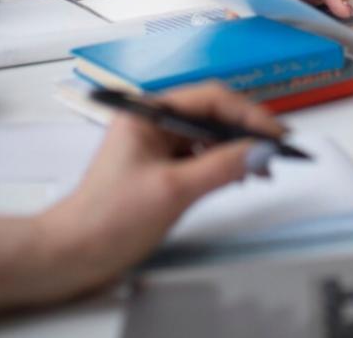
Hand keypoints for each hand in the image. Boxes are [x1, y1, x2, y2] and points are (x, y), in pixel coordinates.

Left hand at [0, 83, 283, 316]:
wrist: (73, 254)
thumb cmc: (110, 217)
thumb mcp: (173, 190)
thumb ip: (221, 167)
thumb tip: (262, 150)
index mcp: (148, 111)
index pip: (211, 98)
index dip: (249, 113)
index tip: (278, 133)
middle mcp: (153, 121)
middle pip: (212, 113)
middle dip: (247, 131)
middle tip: (278, 150)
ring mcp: (156, 145)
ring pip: (210, 135)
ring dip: (237, 149)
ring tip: (262, 168)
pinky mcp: (160, 168)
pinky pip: (201, 156)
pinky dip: (223, 165)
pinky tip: (239, 177)